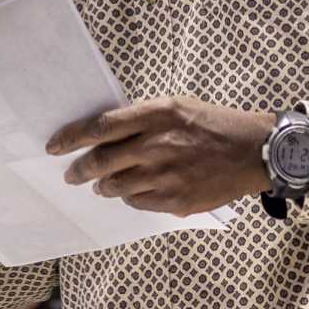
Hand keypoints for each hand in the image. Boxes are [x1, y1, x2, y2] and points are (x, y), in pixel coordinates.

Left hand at [48, 97, 274, 215]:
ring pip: (115, 186)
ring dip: (104, 186)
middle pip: (101, 161)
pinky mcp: (175, 200)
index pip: (99, 127)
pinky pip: (137, 202)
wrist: (255, 151)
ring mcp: (165, 175)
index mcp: (155, 115)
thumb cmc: (212, 124)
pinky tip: (136, 190)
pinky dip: (131, 197)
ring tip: (103, 184)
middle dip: (80, 169)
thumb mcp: (176, 106)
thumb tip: (103, 133)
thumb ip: (140, 118)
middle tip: (71, 174)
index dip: (70, 138)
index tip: (53, 147)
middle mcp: (156, 144)